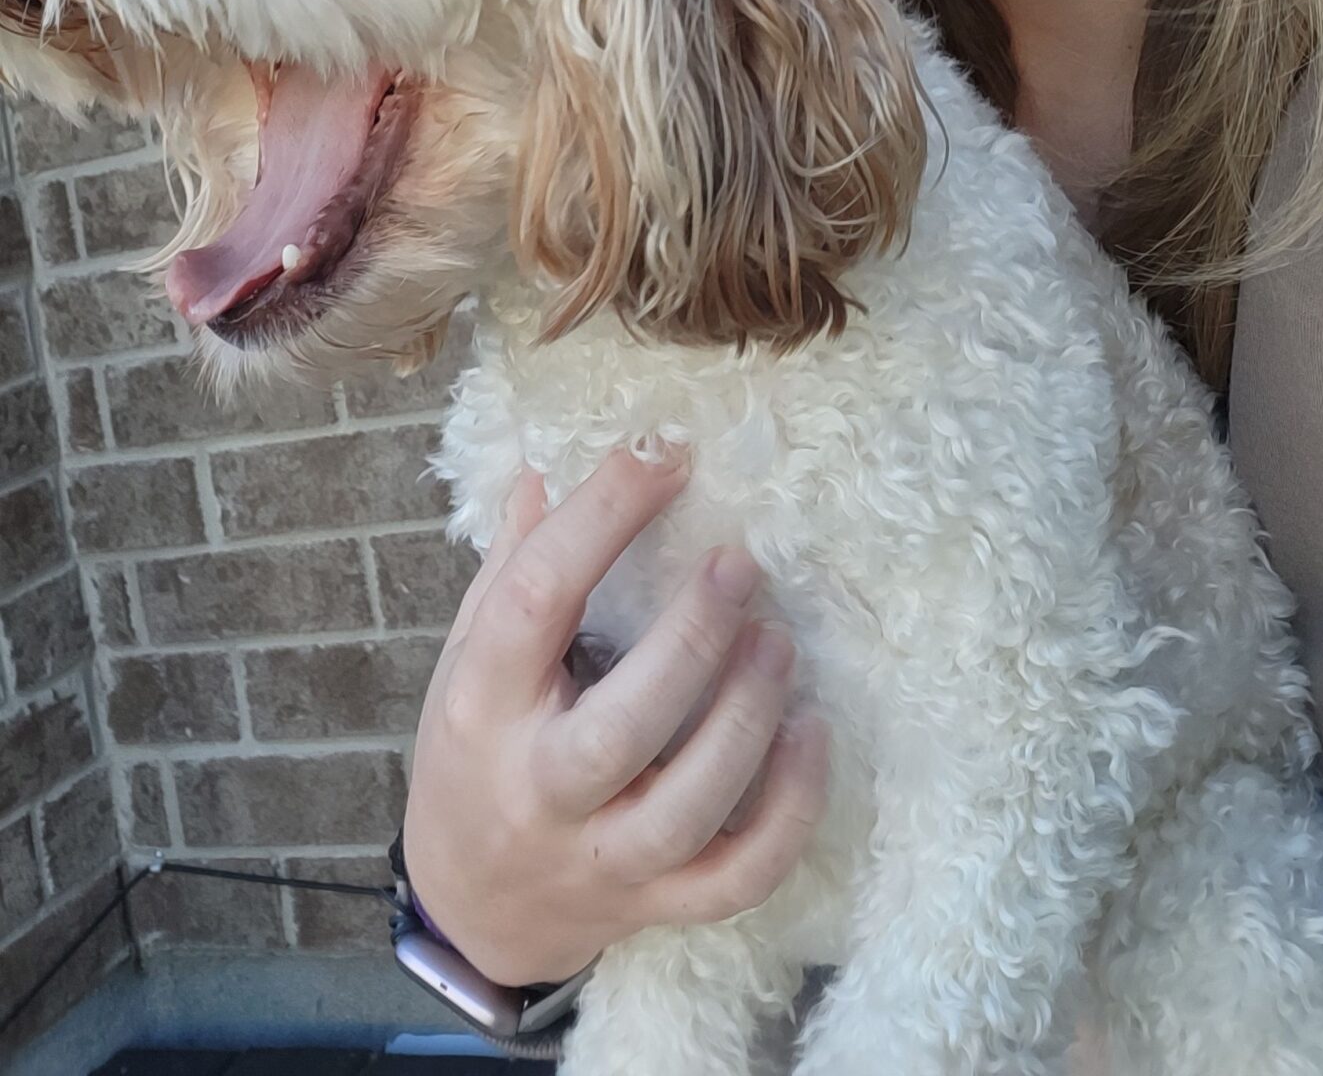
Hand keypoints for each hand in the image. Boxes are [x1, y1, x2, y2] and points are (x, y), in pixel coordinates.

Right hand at [403, 444, 828, 986]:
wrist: (470, 906)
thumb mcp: (468, 658)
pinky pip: (738, 876)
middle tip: (740, 564)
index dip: (601, 519)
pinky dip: (789, 811)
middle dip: (692, 640)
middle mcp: (539, 790)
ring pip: (689, 809)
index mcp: (483, 707)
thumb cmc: (475, 752)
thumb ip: (510, 568)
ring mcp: (601, 859)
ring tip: (778, 641)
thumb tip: (546, 469)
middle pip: (622, 728)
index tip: (662, 457)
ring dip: (747, 719)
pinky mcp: (655, 906)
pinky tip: (812, 735)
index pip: (535, 600)